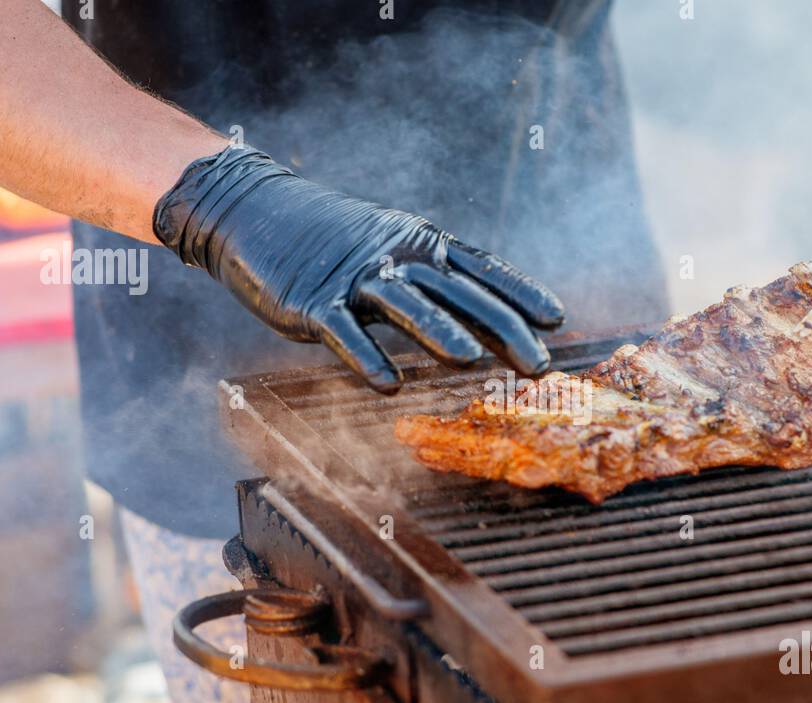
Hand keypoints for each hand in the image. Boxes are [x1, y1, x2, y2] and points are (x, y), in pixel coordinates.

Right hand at [153, 147, 564, 392]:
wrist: (254, 209)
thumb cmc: (331, 237)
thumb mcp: (390, 247)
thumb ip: (432, 279)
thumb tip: (480, 316)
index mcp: (420, 244)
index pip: (482, 268)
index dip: (521, 293)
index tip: (557, 319)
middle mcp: (396, 257)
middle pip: (459, 293)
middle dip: (502, 328)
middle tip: (538, 364)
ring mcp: (354, 278)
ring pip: (406, 307)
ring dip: (441, 335)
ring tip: (472, 363)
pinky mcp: (312, 301)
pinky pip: (343, 332)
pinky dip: (366, 357)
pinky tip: (387, 385)